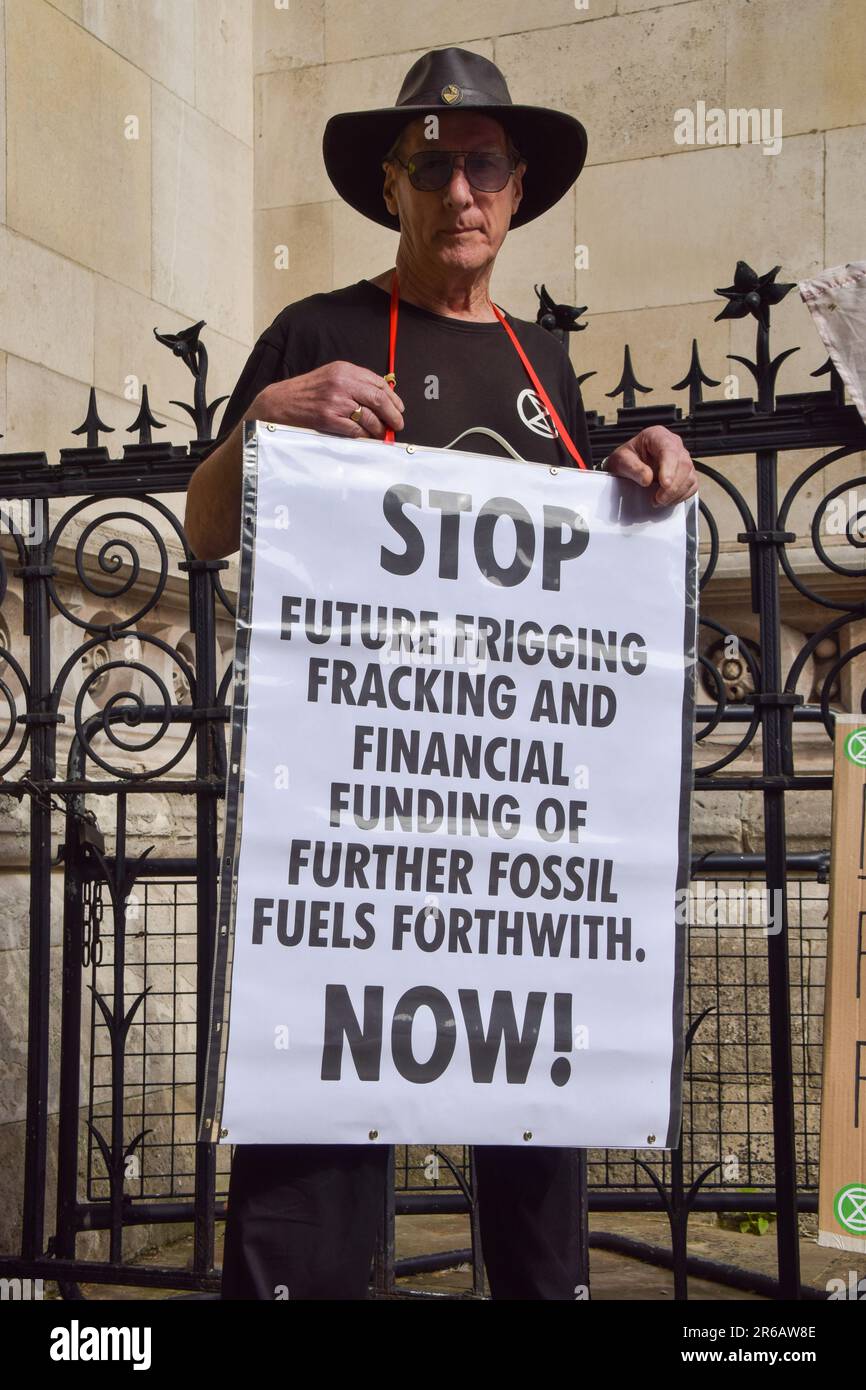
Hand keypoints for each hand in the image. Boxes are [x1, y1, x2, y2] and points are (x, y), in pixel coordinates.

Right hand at [247, 361, 404, 440]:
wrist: (280, 402)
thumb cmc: (306, 392)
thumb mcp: (331, 377)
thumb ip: (353, 383)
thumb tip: (380, 397)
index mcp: (344, 370)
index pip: (378, 383)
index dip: (393, 398)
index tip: (399, 408)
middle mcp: (342, 383)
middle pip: (378, 399)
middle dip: (392, 414)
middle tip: (397, 424)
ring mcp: (336, 401)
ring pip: (369, 417)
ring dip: (379, 428)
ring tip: (382, 434)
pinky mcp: (329, 418)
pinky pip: (356, 430)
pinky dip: (365, 436)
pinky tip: (366, 437)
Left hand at [604, 425, 697, 506]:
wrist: (628, 465)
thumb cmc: (626, 459)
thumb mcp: (621, 460)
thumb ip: (632, 468)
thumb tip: (647, 479)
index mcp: (657, 436)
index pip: (669, 450)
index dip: (669, 468)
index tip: (664, 483)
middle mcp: (674, 445)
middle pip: (684, 464)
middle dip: (672, 486)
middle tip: (658, 499)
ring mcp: (682, 459)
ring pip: (690, 476)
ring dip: (676, 493)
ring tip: (659, 500)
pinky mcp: (686, 473)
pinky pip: (692, 485)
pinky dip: (681, 496)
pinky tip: (667, 500)